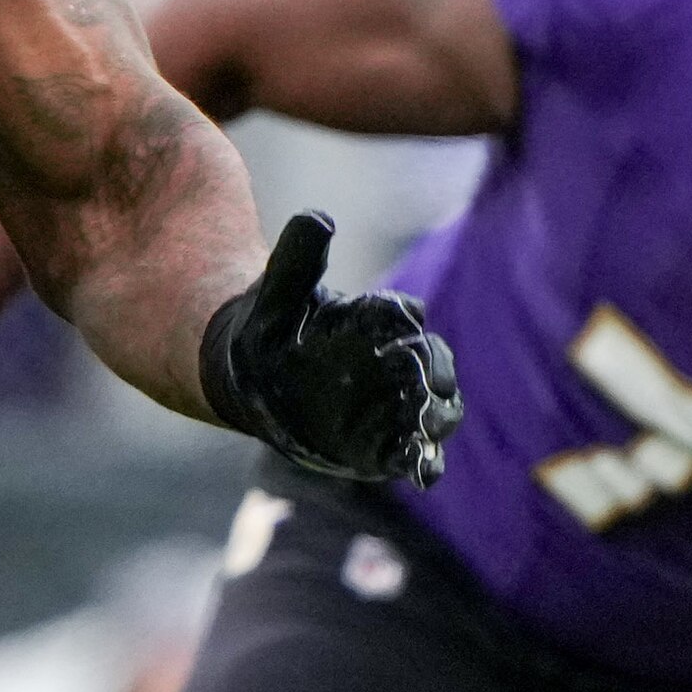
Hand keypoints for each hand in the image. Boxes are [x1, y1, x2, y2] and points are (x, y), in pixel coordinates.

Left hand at [198, 212, 459, 488]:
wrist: (253, 376)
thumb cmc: (271, 326)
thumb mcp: (276, 290)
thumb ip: (298, 258)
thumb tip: (318, 218)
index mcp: (376, 321)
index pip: (402, 318)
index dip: (407, 321)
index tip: (407, 325)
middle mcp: (393, 362)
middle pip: (433, 368)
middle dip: (438, 378)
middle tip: (431, 390)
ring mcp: (391, 404)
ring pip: (432, 412)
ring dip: (437, 422)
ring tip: (428, 430)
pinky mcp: (381, 442)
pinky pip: (411, 454)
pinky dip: (424, 463)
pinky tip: (424, 473)